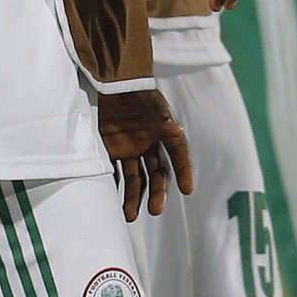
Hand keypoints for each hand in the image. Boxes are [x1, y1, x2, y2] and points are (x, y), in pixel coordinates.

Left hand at [97, 88, 194, 220]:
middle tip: (156, 210)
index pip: (179, 154)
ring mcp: (130, 149)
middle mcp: (150, 145)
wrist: (109, 82)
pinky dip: (113, 186)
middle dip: (157, 193)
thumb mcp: (151, 103)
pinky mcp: (111, 151)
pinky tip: (111, 200)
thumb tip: (177, 131)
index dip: (185, 171)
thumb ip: (162, 117)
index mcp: (165, 132)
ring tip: (129, 215)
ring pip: (135, 179)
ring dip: (133, 197)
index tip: (188, 189)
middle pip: (157, 173)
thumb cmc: (134, 91)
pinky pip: (114, 172)